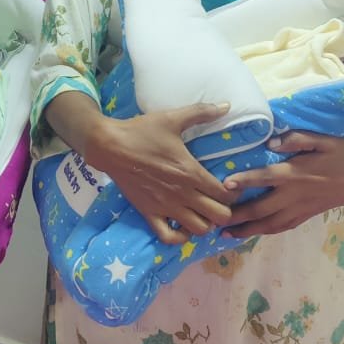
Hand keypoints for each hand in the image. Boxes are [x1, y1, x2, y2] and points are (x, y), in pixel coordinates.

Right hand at [84, 102, 235, 243]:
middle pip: (219, 216)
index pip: (227, 194)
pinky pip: (169, 238)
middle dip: (225, 210)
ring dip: (206, 223)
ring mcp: (166, 207)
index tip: (230, 185)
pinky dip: (180, 237)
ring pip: (199, 230)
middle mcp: (183, 194)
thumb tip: (227, 105)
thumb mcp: (172, 118)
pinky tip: (182, 225)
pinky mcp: (149, 214)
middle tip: (220, 201)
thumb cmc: (142, 132)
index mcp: (191, 172)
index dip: (234, 192)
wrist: (110, 146)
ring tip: (203, 212)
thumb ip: (202, 112)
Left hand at [223, 131, 343, 237]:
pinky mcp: (310, 214)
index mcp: (297, 173)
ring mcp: (303, 207)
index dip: (243, 181)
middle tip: (215, 221)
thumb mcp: (325, 140)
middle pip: (262, 208)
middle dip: (238, 216)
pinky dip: (268, 231)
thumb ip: (297, 139)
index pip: (264, 177)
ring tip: (227, 235)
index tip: (223, 186)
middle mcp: (296, 194)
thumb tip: (271, 140)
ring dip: (249, 230)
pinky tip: (256, 233)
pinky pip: (285, 226)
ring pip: (272, 223)